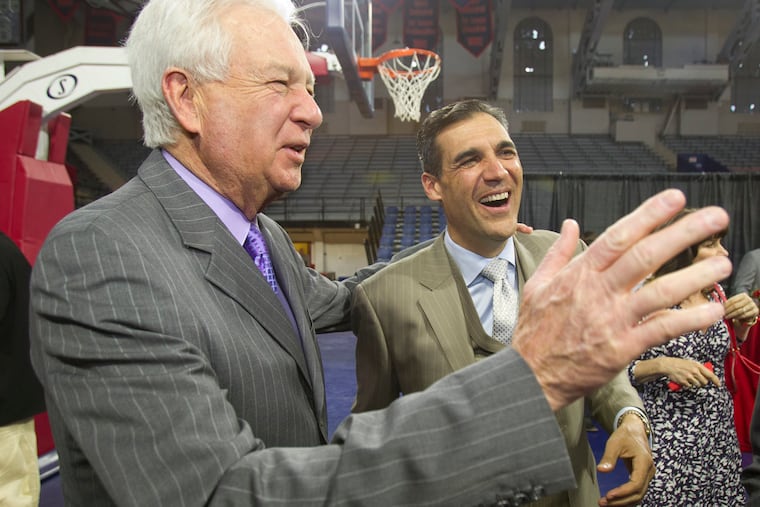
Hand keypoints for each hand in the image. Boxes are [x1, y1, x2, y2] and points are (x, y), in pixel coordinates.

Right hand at [511, 189, 730, 410]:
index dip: (649, 215)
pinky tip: (711, 310)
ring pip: (660, 292)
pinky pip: (661, 330)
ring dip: (694, 276)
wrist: (530, 375)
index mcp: (579, 274)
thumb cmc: (534, 332)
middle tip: (715, 218)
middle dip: (683, 234)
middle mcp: (598, 292)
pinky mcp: (622, 348)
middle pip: (646, 256)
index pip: (619, 236)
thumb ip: (558, 252)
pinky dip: (689, 320)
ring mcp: (612, 320)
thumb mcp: (537, 284)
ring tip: (721, 264)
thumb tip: (571, 224)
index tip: (675, 199)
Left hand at [597, 415, 653, 505]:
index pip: (636, 484)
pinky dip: (626, 498)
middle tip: (603, 503)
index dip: (623, 492)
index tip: (609, 496)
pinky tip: (614, 500)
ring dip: (623, 502)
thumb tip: (601, 470)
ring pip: (638, 495)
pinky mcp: (643, 477)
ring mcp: (647, 475)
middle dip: (621, 501)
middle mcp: (649, 471)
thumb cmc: (625, 435)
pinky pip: (636, 491)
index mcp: (644, 462)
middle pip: (638, 494)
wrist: (635, 430)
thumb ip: (609, 457)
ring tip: (606, 504)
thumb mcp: (615, 443)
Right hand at [664, 357, 719, 389]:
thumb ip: (700, 369)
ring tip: (690, 378)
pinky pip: (690, 386)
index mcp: (697, 366)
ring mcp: (689, 377)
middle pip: (704, 382)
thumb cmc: (680, 363)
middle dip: (703, 382)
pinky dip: (688, 384)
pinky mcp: (684, 382)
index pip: (710, 374)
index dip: (715, 380)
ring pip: (698, 385)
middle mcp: (694, 372)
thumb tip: (708, 375)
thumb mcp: (691, 363)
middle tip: (698, 379)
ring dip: (695, 383)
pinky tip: (684, 379)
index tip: (718, 384)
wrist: (668, 365)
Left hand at [724, 292, 758, 324]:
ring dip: (732, 314)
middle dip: (728, 311)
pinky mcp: (755, 311)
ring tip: (727, 317)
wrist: (748, 314)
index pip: (732, 300)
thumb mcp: (734, 304)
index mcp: (743, 295)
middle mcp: (749, 299)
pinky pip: (744, 315)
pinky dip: (738, 317)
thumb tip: (720, 307)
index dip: (725, 306)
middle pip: (735, 305)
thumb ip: (729, 304)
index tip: (721, 309)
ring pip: (740, 311)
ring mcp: (753, 305)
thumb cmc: (739, 308)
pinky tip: (734, 318)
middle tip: (723, 314)